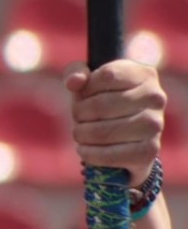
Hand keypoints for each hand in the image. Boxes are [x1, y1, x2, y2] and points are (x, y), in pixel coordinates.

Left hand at [64, 59, 165, 185]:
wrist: (127, 138)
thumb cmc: (103, 102)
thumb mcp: (89, 82)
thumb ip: (75, 73)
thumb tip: (74, 82)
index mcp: (143, 74)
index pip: (106, 76)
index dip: (86, 89)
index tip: (84, 96)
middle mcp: (155, 97)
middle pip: (100, 106)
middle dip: (79, 114)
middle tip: (79, 118)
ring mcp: (154, 125)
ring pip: (102, 132)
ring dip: (81, 134)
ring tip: (81, 133)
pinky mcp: (148, 151)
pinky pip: (108, 155)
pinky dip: (88, 153)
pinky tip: (84, 149)